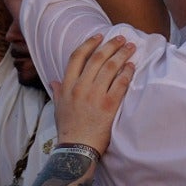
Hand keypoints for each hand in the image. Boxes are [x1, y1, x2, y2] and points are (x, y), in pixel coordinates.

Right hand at [50, 35, 135, 156]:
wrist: (77, 148)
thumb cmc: (68, 129)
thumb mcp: (58, 108)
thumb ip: (58, 91)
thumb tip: (54, 81)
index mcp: (67, 86)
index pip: (77, 57)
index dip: (89, 43)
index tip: (99, 36)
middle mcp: (80, 87)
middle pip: (97, 58)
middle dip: (111, 45)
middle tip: (121, 39)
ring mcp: (95, 95)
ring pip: (110, 67)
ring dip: (122, 54)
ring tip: (130, 48)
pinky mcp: (109, 105)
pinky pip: (120, 83)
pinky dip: (127, 72)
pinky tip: (132, 66)